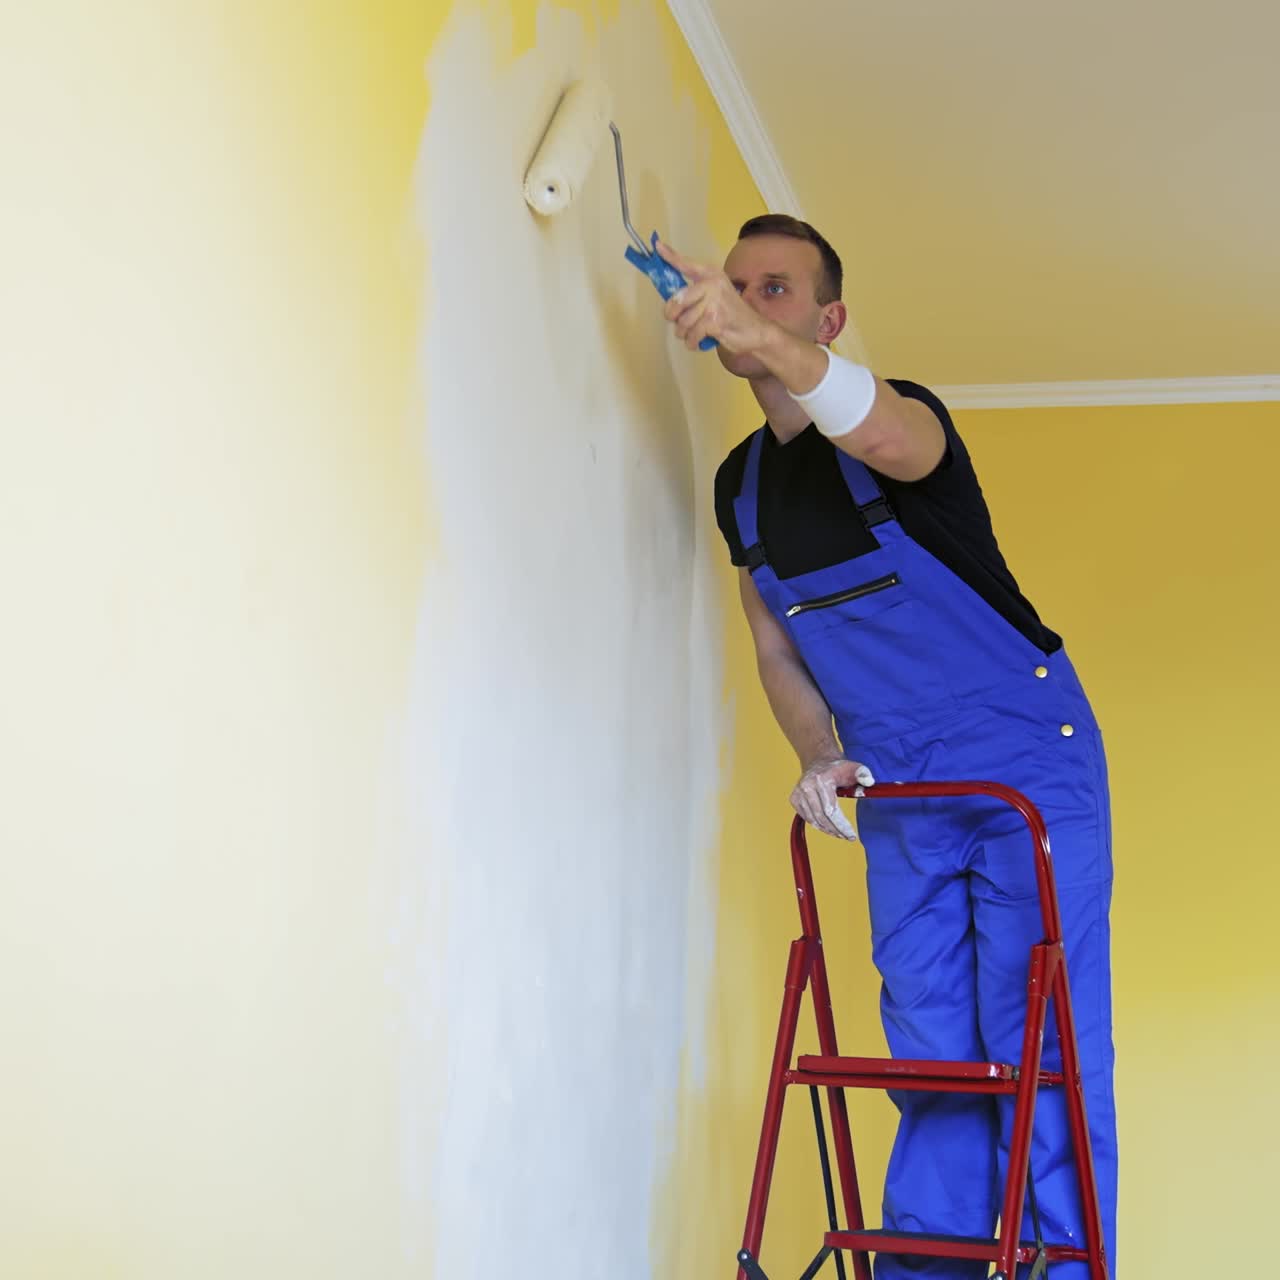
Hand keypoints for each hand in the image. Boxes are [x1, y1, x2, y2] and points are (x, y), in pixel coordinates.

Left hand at [655, 240, 772, 352]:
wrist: (756, 331)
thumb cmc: (732, 316)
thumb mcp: (715, 298)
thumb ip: (695, 295)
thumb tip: (670, 302)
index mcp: (711, 276)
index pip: (687, 265)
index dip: (670, 257)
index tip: (657, 246)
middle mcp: (712, 284)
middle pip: (676, 302)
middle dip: (673, 317)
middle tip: (680, 323)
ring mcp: (714, 302)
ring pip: (682, 322)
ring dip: (684, 333)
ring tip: (694, 333)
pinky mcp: (715, 320)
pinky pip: (692, 334)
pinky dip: (692, 342)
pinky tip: (699, 341)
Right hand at [791, 757, 874, 840]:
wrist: (819, 761)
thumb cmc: (838, 768)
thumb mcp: (854, 768)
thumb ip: (863, 773)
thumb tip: (869, 781)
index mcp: (821, 780)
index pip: (831, 810)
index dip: (842, 825)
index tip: (852, 835)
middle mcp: (807, 786)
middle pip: (822, 817)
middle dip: (836, 830)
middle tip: (847, 837)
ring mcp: (798, 793)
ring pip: (813, 820)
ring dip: (827, 830)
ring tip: (839, 834)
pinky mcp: (794, 799)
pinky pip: (807, 818)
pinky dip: (818, 825)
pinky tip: (828, 827)